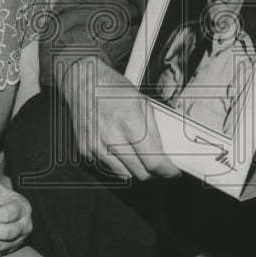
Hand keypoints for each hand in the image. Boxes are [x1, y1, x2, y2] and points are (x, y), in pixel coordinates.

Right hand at [60, 57, 180, 180]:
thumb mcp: (142, 104)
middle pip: (140, 173)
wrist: (84, 82)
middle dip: (152, 171)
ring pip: (124, 174)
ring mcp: (96, 146)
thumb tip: (164, 153)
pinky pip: (107, 166)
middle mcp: (112, 138)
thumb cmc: (112, 88)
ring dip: (134, 168)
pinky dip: (117, 162)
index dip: (166, 171)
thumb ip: (154, 131)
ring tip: (136, 153)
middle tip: (157, 163)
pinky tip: (117, 146)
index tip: (172, 172)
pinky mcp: (85, 149)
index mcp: (130, 125)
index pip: (153, 162)